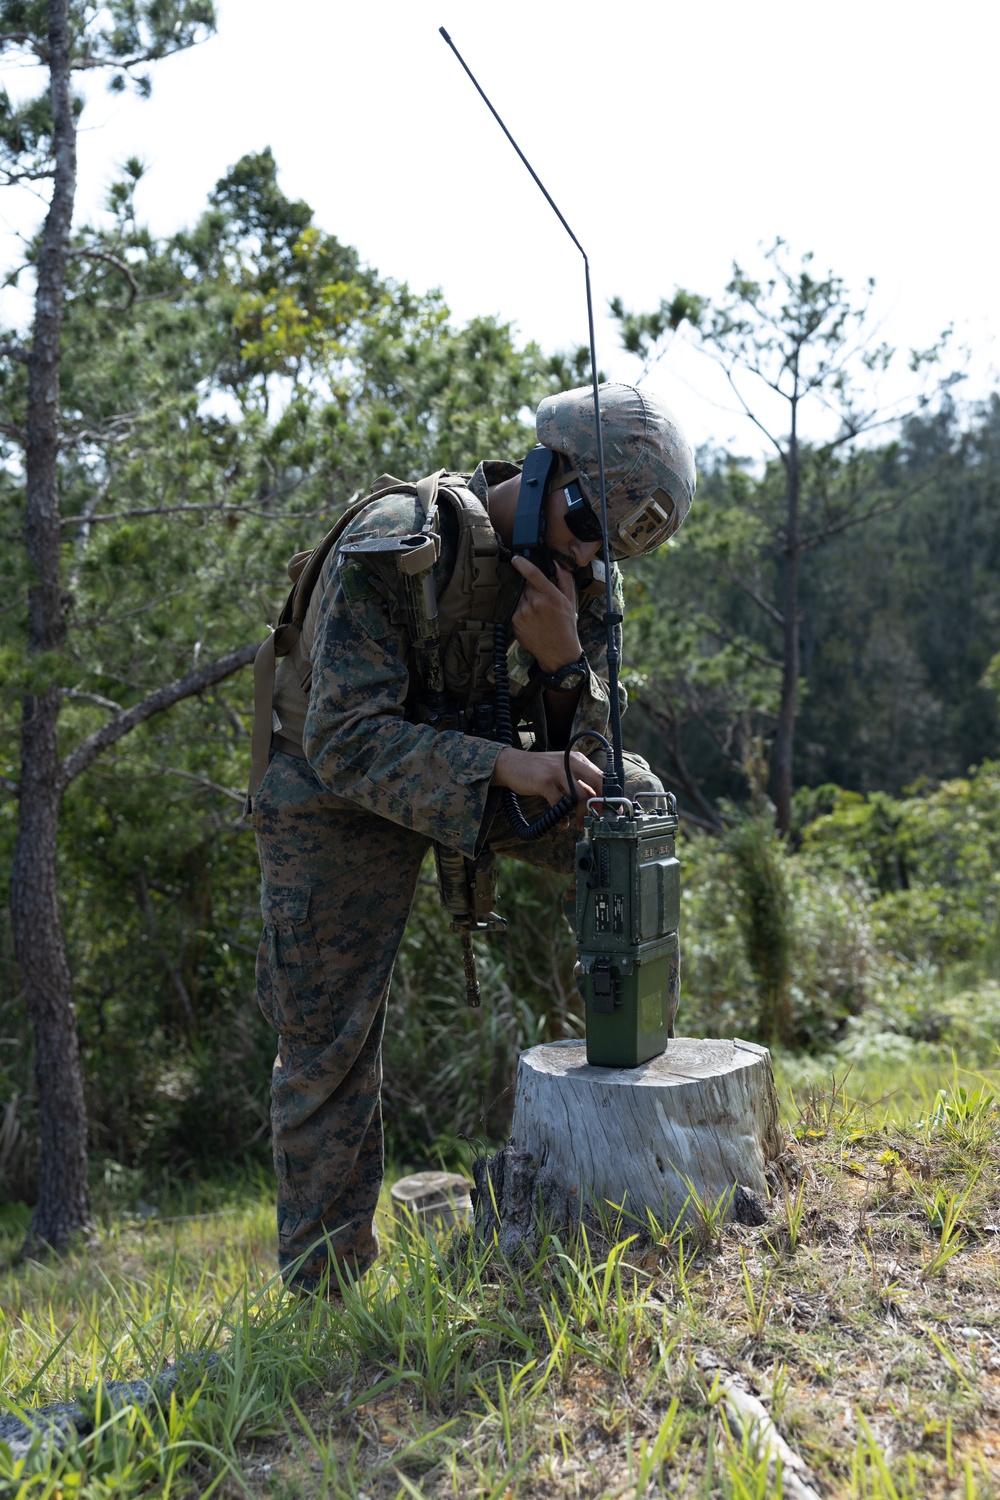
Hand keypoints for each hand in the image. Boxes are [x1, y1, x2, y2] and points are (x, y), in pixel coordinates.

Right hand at [491, 746, 602, 825]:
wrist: (511, 764)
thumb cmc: (539, 771)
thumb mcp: (562, 772)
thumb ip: (578, 783)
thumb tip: (596, 801)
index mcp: (578, 759)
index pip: (601, 777)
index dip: (609, 795)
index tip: (611, 810)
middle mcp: (571, 762)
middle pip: (597, 784)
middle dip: (601, 805)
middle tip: (599, 819)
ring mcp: (558, 771)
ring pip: (581, 796)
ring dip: (582, 815)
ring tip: (579, 825)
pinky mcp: (545, 782)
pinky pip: (560, 805)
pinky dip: (562, 819)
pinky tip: (562, 825)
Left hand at [510, 556, 582, 674]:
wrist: (558, 651)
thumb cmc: (565, 626)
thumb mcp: (570, 601)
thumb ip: (564, 579)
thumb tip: (557, 564)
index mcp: (550, 596)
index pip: (533, 574)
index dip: (522, 563)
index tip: (516, 558)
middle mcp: (535, 603)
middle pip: (526, 586)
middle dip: (531, 590)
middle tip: (541, 602)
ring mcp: (523, 613)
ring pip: (520, 597)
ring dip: (525, 601)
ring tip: (537, 614)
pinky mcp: (515, 622)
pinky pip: (515, 609)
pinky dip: (521, 612)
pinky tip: (531, 620)